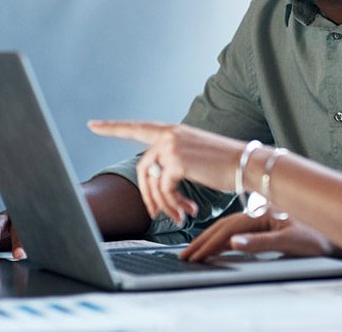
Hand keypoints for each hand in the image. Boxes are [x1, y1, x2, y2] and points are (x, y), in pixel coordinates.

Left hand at [87, 120, 243, 224]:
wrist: (248, 165)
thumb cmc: (228, 165)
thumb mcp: (196, 158)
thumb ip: (175, 162)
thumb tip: (158, 184)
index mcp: (175, 131)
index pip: (139, 127)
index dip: (113, 127)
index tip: (92, 124)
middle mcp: (171, 135)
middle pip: (143, 167)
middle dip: (148, 195)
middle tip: (155, 215)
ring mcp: (172, 146)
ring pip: (153, 181)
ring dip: (164, 204)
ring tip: (179, 216)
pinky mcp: (177, 161)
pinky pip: (164, 189)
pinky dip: (173, 205)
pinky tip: (188, 212)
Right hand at [180, 214, 333, 261]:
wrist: (338, 230)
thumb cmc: (320, 236)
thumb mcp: (291, 241)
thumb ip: (261, 242)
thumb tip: (234, 243)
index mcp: (263, 212)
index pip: (229, 229)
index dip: (209, 243)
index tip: (193, 256)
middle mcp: (262, 211)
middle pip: (226, 226)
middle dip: (203, 241)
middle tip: (184, 256)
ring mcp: (264, 217)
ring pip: (231, 228)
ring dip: (212, 240)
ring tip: (195, 252)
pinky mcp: (269, 224)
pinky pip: (240, 231)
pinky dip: (225, 240)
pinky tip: (219, 246)